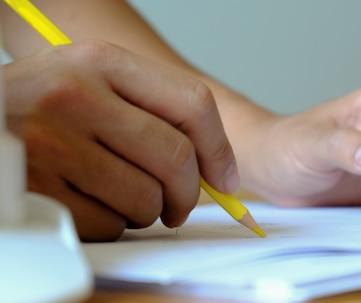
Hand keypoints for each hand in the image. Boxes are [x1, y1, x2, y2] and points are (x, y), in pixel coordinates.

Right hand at [4, 40, 238, 240]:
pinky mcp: (36, 189)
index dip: (219, 148)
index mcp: (100, 61)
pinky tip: (86, 203)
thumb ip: (148, 111)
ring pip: (146, 199)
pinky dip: (110, 225)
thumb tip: (215, 166)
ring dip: (145, 211)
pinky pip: (109, 225)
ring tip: (115, 194)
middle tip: (178, 205)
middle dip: (187, 193)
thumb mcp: (89, 83)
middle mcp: (76, 95)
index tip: (224, 177)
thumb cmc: (37, 108)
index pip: (192, 102)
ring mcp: (52, 142)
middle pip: (176, 157)